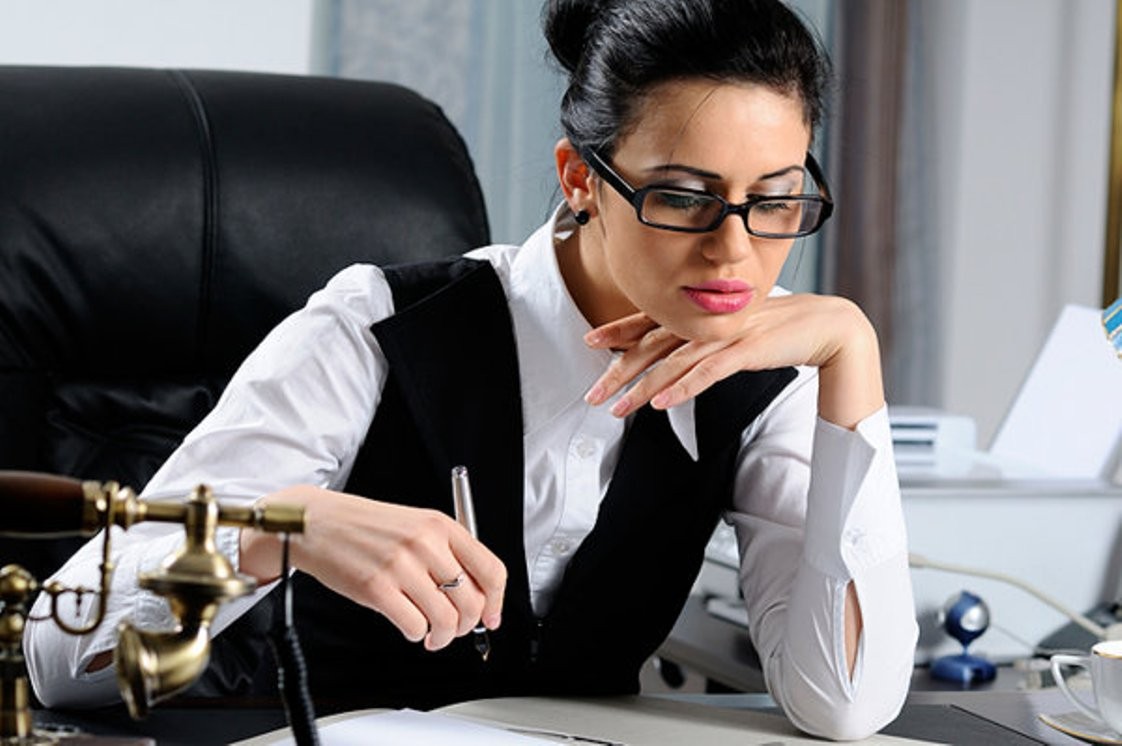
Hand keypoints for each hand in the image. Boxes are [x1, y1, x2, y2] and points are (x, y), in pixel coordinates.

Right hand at [239, 486, 505, 651]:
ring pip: (445, 619)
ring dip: (442, 636)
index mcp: (442, 526)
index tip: (492, 617)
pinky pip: (415, 626)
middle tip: (454, 630)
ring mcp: (402, 566)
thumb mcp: (416, 525)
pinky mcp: (377, 588)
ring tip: (432, 635)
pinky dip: (417, 634)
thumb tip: (476, 596)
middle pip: (471, 601)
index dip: (497, 601)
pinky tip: (410, 626)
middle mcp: (426, 543)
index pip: (491, 570)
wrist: (319, 522)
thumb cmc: (367, 527)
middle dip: (466, 626)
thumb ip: (448, 554)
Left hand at [583, 294, 883, 429]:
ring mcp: (723, 335)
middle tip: (590, 395)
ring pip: (671, 364)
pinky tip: (660, 404)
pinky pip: (706, 372)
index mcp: (700, 314)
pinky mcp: (744, 351)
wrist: (825, 325)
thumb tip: (674, 354)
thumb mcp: (730, 331)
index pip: (649, 321)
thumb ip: (702, 339)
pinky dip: (682, 388)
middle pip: (650, 346)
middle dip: (616, 371)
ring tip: (617, 411)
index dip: (617, 330)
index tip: (588, 341)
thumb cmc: (775, 330)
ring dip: (641, 389)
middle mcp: (705, 321)